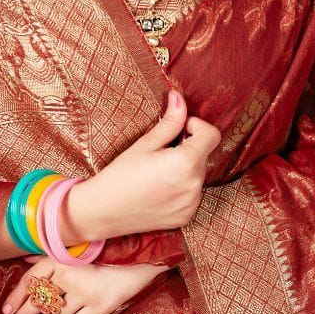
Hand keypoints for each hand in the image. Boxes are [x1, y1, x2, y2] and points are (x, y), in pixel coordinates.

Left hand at [2, 255, 168, 313]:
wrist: (138, 254)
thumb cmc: (104, 249)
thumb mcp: (75, 247)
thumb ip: (50, 254)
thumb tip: (26, 259)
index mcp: (60, 258)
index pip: (30, 280)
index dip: (16, 297)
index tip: (6, 310)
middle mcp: (69, 275)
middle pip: (39, 300)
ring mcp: (85, 292)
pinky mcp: (100, 306)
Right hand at [64, 89, 220, 242]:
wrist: (102, 211)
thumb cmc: (120, 174)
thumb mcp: (145, 144)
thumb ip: (170, 122)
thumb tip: (179, 98)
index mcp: (185, 163)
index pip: (212, 136)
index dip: (197, 127)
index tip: (179, 130)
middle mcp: (194, 185)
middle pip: (204, 155)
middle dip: (188, 148)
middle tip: (160, 153)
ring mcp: (191, 204)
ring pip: (198, 175)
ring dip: (185, 169)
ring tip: (157, 174)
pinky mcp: (186, 216)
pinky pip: (192, 194)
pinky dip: (181, 188)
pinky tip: (158, 190)